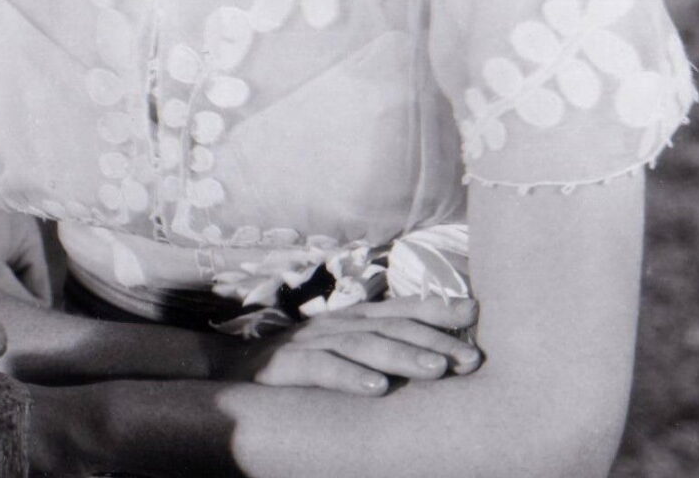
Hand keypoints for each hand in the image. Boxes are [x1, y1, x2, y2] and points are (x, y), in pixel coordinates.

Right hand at [216, 296, 482, 394]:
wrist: (223, 370)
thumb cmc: (290, 367)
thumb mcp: (337, 354)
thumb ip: (375, 351)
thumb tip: (431, 359)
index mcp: (349, 320)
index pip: (399, 309)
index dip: (437, 310)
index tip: (475, 314)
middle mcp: (333, 325)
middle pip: (390, 327)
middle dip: (434, 340)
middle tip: (472, 358)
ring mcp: (308, 343)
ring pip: (362, 344)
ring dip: (402, 355)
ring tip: (437, 369)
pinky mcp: (283, 366)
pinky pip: (320, 368)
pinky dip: (350, 376)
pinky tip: (378, 388)